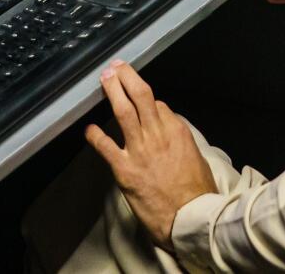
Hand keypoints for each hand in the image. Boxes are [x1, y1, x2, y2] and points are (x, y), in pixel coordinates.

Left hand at [84, 61, 215, 249]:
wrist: (190, 218)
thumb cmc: (197, 193)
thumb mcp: (196, 156)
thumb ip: (180, 138)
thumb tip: (169, 126)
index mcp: (177, 131)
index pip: (159, 105)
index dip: (147, 100)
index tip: (139, 98)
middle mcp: (157, 134)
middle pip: (141, 95)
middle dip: (126, 77)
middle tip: (115, 66)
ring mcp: (139, 150)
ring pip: (123, 111)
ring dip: (112, 91)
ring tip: (104, 78)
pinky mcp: (124, 169)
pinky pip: (105, 146)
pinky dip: (95, 135)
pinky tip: (88, 129)